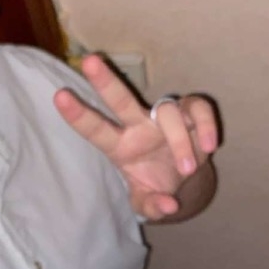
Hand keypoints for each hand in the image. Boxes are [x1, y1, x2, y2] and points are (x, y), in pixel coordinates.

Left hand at [54, 54, 217, 220]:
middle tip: (89, 62)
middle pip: (120, 99)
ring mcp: (164, 116)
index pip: (96, 130)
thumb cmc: (156, 183)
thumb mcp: (148, 202)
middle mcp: (139, 125)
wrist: (184, 176)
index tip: (59, 97)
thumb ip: (152, 206)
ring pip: (169, 114)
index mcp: (120, 146)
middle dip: (105, 81)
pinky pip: (199, 109)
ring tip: (187, 169)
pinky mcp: (191, 112)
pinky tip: (210, 146)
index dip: (79, 116)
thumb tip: (168, 206)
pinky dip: (206, 126)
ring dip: (179, 143)